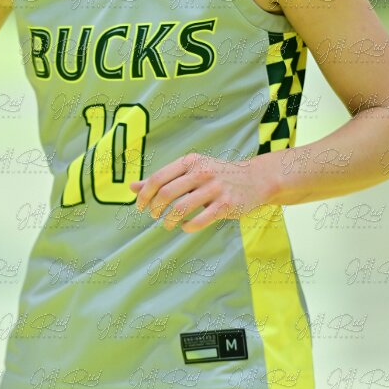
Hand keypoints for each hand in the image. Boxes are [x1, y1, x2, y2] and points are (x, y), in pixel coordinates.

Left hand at [129, 151, 279, 232]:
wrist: (255, 179)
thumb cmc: (217, 175)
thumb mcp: (191, 170)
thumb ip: (163, 178)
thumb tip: (132, 187)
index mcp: (191, 162)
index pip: (158, 178)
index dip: (144, 195)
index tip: (140, 207)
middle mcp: (202, 172)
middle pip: (166, 193)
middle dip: (154, 208)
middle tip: (153, 216)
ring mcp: (215, 189)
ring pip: (181, 209)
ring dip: (169, 221)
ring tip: (168, 224)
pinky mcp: (226, 205)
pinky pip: (199, 220)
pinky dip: (188, 227)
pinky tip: (186, 227)